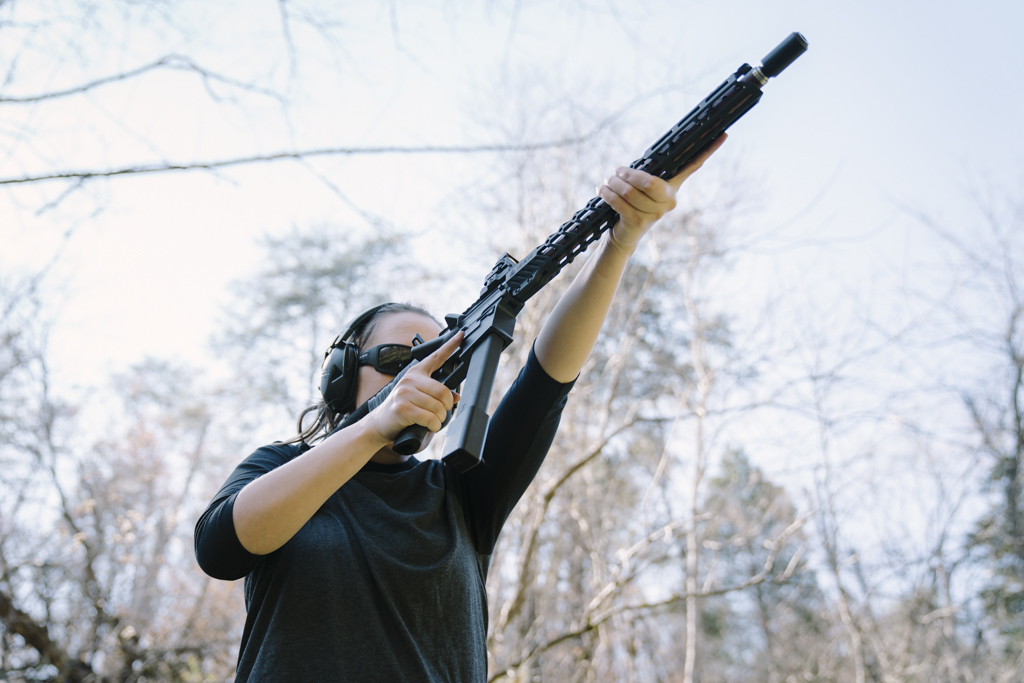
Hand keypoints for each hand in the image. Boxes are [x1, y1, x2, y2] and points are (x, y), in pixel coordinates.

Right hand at [366, 331, 462, 443]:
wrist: (379, 423)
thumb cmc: (401, 409)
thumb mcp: (418, 397)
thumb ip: (436, 394)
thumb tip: (455, 397)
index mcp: (416, 373)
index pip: (436, 357)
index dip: (450, 346)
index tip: (461, 335)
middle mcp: (410, 379)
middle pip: (443, 391)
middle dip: (447, 406)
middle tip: (442, 412)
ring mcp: (405, 393)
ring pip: (438, 407)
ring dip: (440, 418)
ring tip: (433, 420)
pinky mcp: (403, 408)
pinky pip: (430, 418)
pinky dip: (434, 426)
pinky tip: (428, 426)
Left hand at [597, 133, 726, 251]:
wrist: (625, 234)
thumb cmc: (633, 204)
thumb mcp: (643, 188)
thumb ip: (646, 174)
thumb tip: (636, 163)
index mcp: (673, 187)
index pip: (693, 166)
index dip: (708, 151)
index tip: (723, 134)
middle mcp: (669, 201)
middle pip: (648, 181)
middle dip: (628, 174)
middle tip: (616, 172)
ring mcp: (655, 213)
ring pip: (629, 191)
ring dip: (613, 184)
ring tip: (606, 181)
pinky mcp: (639, 221)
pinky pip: (620, 202)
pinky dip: (608, 194)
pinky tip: (602, 190)